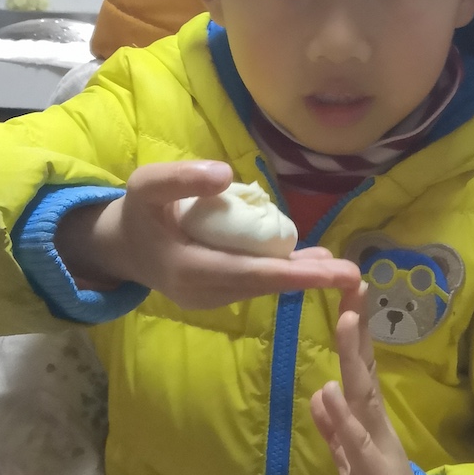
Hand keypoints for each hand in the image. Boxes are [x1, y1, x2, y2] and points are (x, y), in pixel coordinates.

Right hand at [56, 160, 360, 310]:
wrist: (120, 246)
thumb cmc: (137, 212)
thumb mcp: (148, 185)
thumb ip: (182, 179)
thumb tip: (226, 175)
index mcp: (190, 269)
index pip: (253, 273)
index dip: (296, 274)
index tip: (332, 273)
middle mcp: (204, 292)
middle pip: (264, 285)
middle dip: (309, 280)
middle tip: (353, 275)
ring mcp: (209, 298)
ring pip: (262, 287)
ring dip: (299, 278)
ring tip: (340, 269)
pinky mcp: (215, 294)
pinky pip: (253, 284)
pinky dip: (282, 275)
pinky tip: (309, 264)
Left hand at [309, 290, 452, 474]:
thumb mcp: (351, 471)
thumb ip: (337, 436)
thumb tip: (320, 393)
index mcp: (369, 431)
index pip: (357, 375)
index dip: (352, 337)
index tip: (348, 296)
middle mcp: (377, 434)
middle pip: (364, 375)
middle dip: (357, 332)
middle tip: (354, 284)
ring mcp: (380, 456)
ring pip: (364, 400)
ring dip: (354, 360)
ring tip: (346, 318)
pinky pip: (357, 446)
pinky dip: (345, 419)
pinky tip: (333, 392)